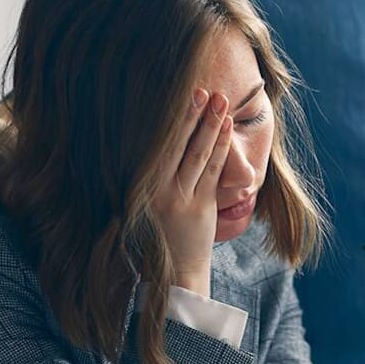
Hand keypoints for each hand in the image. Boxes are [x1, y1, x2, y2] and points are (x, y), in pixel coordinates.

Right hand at [151, 89, 232, 296]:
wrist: (174, 276)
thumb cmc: (157, 238)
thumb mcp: (142, 206)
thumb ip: (145, 179)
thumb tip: (144, 147)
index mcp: (139, 187)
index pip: (153, 146)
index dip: (165, 120)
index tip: (172, 94)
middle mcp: (156, 190)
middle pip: (175, 144)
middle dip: (188, 114)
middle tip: (199, 88)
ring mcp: (180, 198)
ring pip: (196, 154)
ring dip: (209, 124)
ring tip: (219, 99)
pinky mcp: (201, 206)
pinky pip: (212, 170)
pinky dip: (220, 146)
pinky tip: (225, 126)